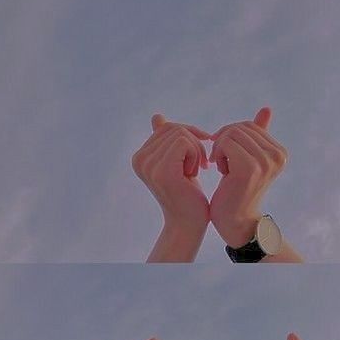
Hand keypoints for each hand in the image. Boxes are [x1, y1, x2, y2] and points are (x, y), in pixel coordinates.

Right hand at [132, 114, 210, 234]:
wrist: (190, 224)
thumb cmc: (187, 194)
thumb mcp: (176, 162)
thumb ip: (165, 140)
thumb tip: (157, 116)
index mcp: (139, 157)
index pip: (167, 127)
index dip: (188, 136)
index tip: (196, 156)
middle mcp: (139, 159)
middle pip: (174, 128)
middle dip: (193, 142)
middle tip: (200, 164)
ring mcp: (149, 165)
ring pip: (181, 134)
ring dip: (196, 150)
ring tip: (196, 169)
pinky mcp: (163, 170)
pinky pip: (184, 142)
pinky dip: (196, 154)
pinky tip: (195, 172)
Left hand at [209, 107, 286, 248]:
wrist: (235, 221)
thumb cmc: (237, 189)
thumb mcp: (249, 158)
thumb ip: (258, 134)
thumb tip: (266, 108)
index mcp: (280, 152)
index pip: (249, 125)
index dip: (231, 135)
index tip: (226, 154)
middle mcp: (277, 156)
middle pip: (240, 127)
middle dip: (224, 140)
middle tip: (220, 159)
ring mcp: (266, 162)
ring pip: (231, 133)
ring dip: (219, 148)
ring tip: (222, 166)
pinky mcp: (250, 168)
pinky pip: (226, 143)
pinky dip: (217, 154)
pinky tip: (220, 170)